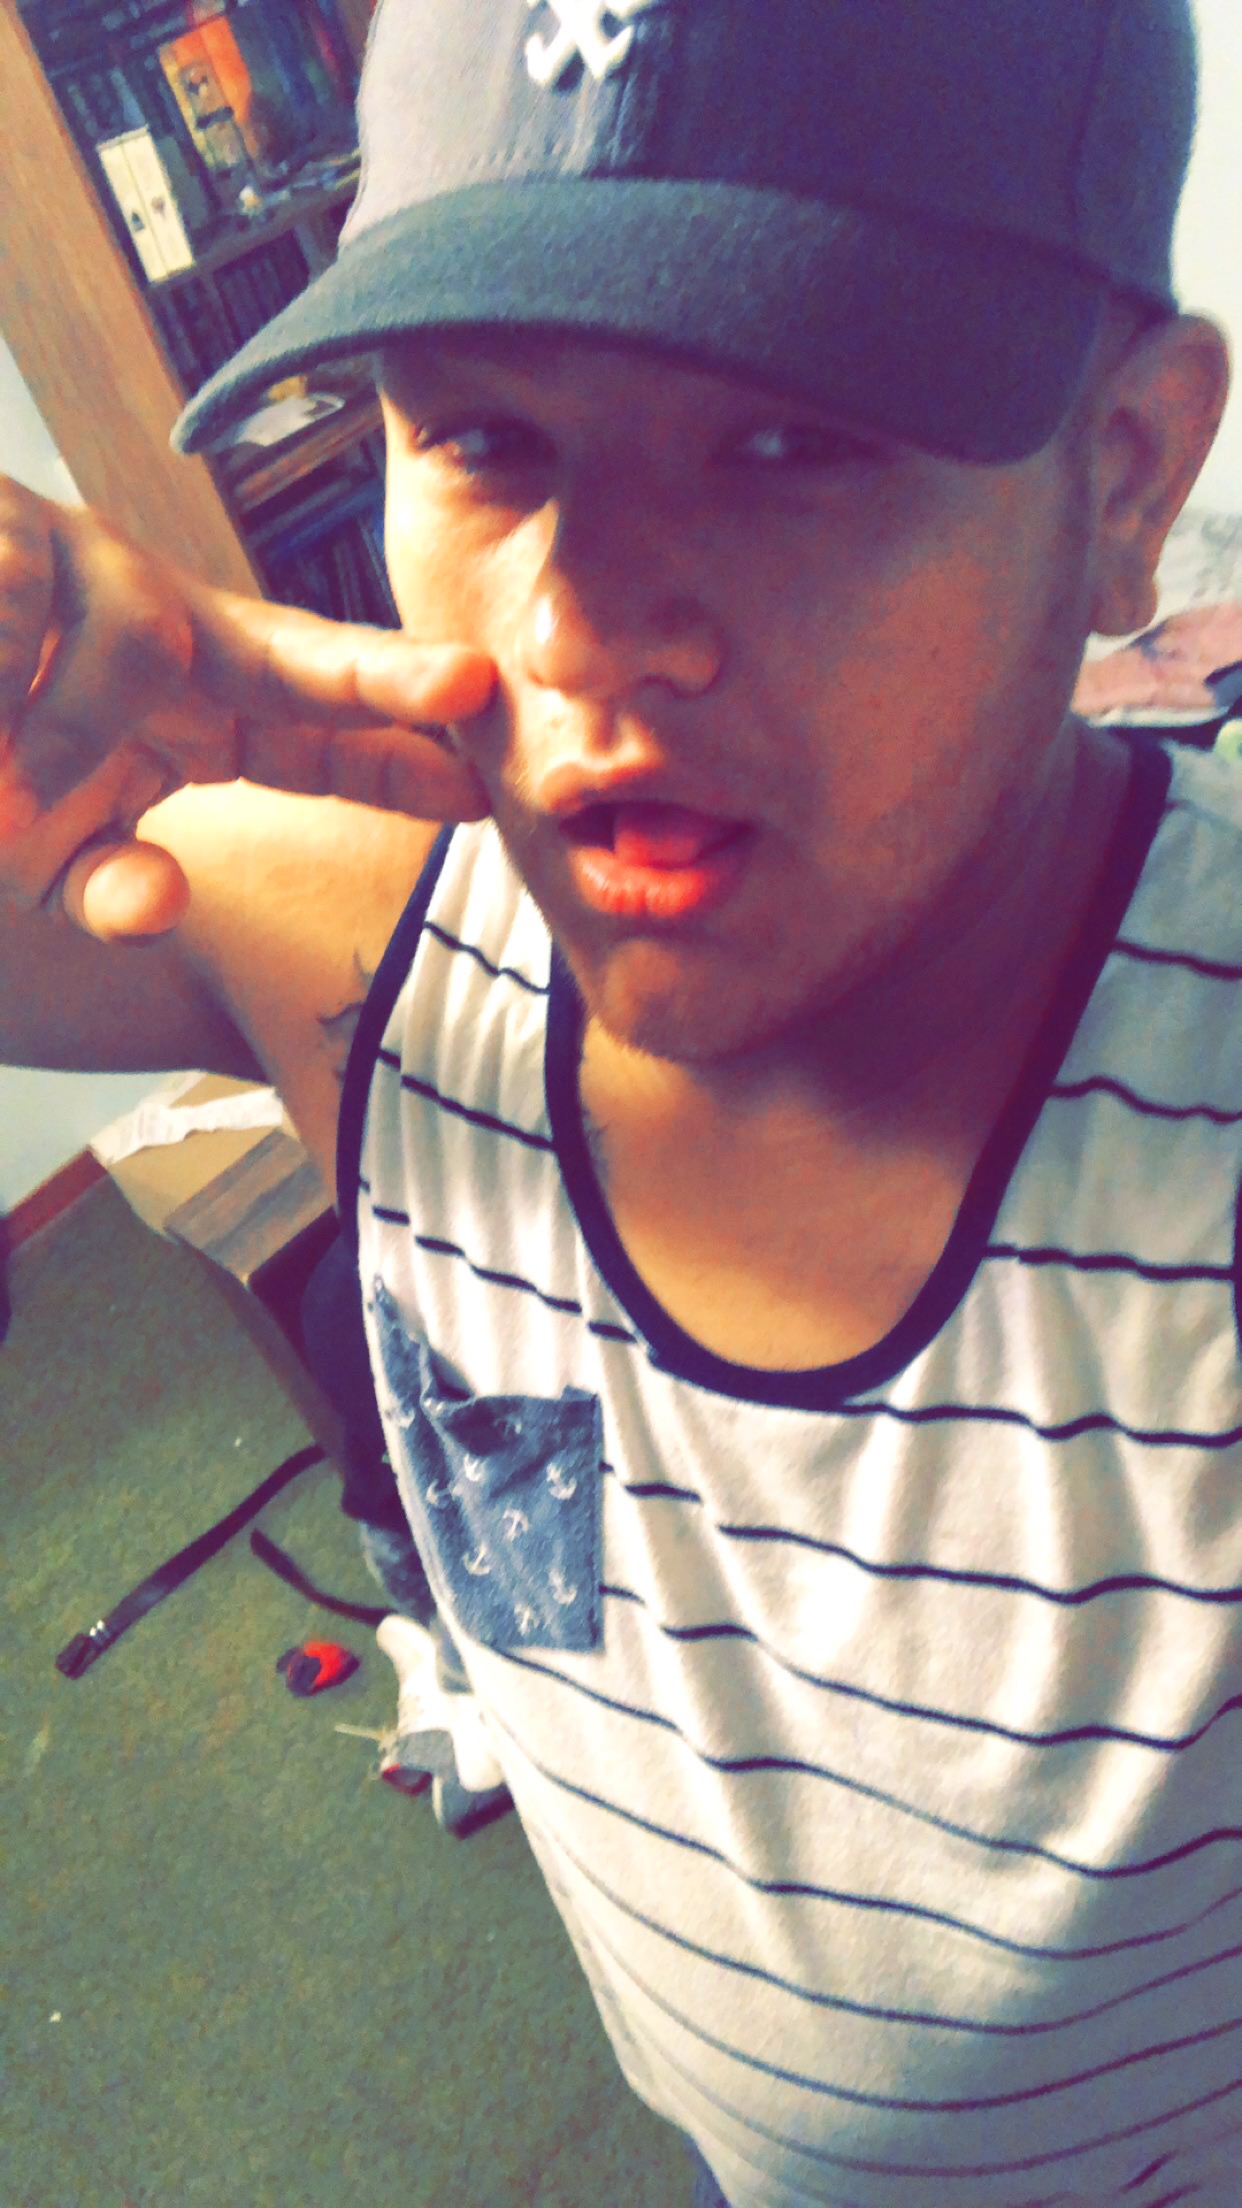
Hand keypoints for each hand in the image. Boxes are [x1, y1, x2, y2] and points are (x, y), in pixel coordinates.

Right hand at [0, 476, 495, 940]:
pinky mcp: (8, 523)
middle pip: (299, 652)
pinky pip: (25, 594)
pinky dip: (0, 677)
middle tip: (466, 687)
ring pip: (145, 639)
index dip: (397, 756)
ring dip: (77, 728)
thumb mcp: (48, 856)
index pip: (322, 730)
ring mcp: (94, 562)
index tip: (478, 794)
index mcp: (204, 698)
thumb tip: (155, 906)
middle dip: (383, 673)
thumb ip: (108, 890)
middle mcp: (172, 623)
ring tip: (8, 780)